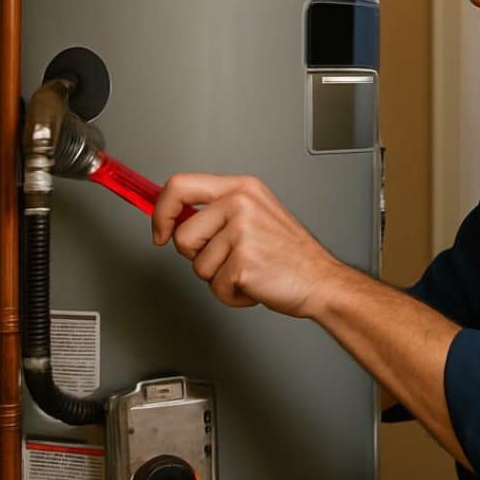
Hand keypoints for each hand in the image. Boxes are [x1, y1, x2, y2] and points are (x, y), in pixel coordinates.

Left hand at [153, 173, 343, 316]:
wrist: (319, 279)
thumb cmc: (287, 253)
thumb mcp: (254, 214)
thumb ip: (217, 211)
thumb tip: (174, 217)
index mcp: (242, 188)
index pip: (179, 185)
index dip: (161, 211)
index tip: (160, 230)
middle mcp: (241, 203)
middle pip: (182, 235)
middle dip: (196, 256)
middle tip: (226, 258)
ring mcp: (243, 231)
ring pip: (197, 266)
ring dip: (218, 278)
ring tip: (247, 270)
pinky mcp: (243, 262)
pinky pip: (215, 287)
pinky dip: (231, 294)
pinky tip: (254, 283)